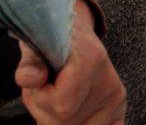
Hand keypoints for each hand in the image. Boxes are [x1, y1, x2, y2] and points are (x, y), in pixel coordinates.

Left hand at [15, 0, 125, 123]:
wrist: (72, 30)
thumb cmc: (50, 37)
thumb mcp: (34, 42)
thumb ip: (29, 63)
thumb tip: (26, 79)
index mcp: (89, 58)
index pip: (61, 105)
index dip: (41, 98)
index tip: (38, 81)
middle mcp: (108, 80)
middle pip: (67, 122)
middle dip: (46, 110)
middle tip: (45, 87)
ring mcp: (116, 97)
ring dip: (58, 117)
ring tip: (56, 92)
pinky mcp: (119, 107)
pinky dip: (79, 123)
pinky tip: (73, 107)